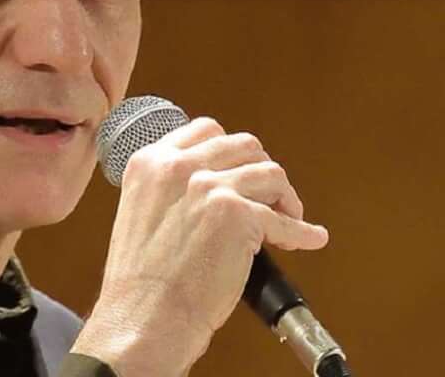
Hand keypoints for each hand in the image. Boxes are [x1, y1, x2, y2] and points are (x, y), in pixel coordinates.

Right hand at [71, 118, 328, 376]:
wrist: (144, 316)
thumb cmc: (140, 281)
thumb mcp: (139, 212)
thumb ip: (169, 188)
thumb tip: (210, 184)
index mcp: (149, 162)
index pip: (203, 131)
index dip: (230, 152)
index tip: (239, 170)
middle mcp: (178, 166)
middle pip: (243, 146)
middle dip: (260, 170)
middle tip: (267, 196)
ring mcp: (209, 186)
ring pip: (270, 173)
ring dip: (283, 196)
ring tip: (286, 218)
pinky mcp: (238, 214)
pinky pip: (285, 219)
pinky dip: (302, 231)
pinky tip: (309, 238)